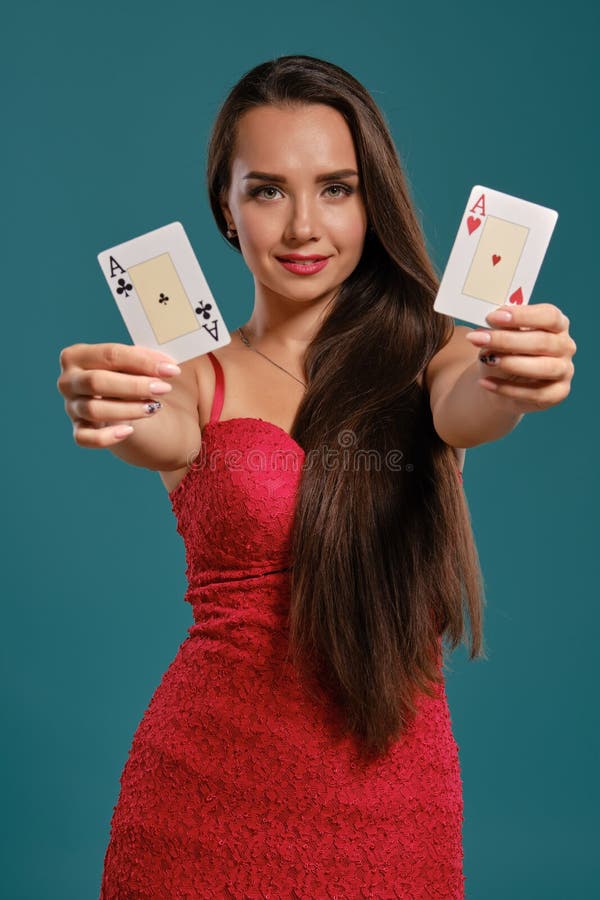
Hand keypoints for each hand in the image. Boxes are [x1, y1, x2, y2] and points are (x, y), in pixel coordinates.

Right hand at [56, 342, 181, 446]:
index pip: (110, 354)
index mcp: (78, 355)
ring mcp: (71, 407)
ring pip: (94, 409)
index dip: (143, 362)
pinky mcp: (78, 429)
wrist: (122, 404)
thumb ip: (147, 362)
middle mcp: (68, 380)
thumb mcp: (134, 365)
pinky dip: (105, 437)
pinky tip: (128, 431)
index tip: (171, 370)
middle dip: (134, 386)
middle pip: (97, 381)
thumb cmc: (127, 377)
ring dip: (128, 409)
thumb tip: (168, 366)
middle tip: (163, 389)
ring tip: (154, 407)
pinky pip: (84, 437)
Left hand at [464, 303, 576, 413]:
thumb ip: (502, 329)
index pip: (549, 315)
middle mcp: (565, 346)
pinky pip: (535, 393)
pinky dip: (507, 389)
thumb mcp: (501, 336)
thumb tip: (490, 327)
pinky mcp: (557, 393)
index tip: (492, 317)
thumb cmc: (504, 352)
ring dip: (512, 363)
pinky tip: (486, 382)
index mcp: (556, 324)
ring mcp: (564, 370)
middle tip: (479, 339)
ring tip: (487, 360)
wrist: (501, 381)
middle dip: (507, 340)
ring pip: (543, 367)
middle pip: (542, 341)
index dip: (522, 316)